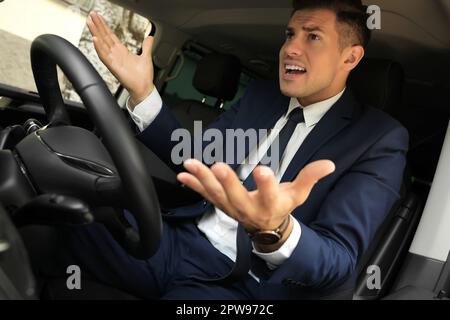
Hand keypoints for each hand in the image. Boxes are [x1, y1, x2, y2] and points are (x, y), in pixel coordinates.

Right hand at [86, 11, 153, 107]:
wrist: (144, 88)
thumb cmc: (143, 76)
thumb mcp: (146, 57)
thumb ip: (147, 46)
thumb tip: (150, 38)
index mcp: (122, 52)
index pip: (111, 36)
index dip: (105, 26)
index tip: (99, 17)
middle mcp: (116, 55)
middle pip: (104, 37)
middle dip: (98, 26)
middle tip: (91, 15)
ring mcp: (114, 60)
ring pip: (102, 44)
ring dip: (96, 33)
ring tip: (90, 23)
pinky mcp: (113, 67)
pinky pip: (104, 56)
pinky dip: (99, 48)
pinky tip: (95, 39)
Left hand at [177, 159, 334, 233]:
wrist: (266, 227)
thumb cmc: (282, 206)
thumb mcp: (299, 194)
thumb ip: (310, 177)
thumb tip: (329, 163)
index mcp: (271, 203)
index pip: (271, 194)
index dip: (267, 183)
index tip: (264, 170)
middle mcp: (249, 207)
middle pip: (237, 196)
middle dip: (227, 182)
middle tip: (218, 167)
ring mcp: (232, 207)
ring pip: (217, 194)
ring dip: (203, 179)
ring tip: (191, 165)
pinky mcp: (221, 204)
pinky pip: (206, 195)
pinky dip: (194, 185)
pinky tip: (183, 173)